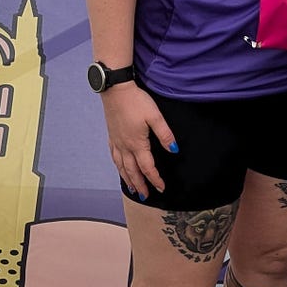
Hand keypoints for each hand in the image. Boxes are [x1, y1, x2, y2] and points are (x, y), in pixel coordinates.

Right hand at [101, 82, 175, 200]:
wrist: (116, 90)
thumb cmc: (137, 101)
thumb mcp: (155, 116)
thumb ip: (165, 135)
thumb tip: (174, 150)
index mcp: (137, 143)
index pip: (147, 167)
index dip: (155, 179)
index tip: (161, 188)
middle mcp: (125, 146)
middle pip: (132, 171)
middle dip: (140, 185)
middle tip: (146, 196)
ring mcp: (116, 141)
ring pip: (121, 166)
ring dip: (127, 179)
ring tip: (132, 188)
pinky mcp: (112, 135)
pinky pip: (114, 156)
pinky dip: (118, 166)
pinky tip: (119, 167)